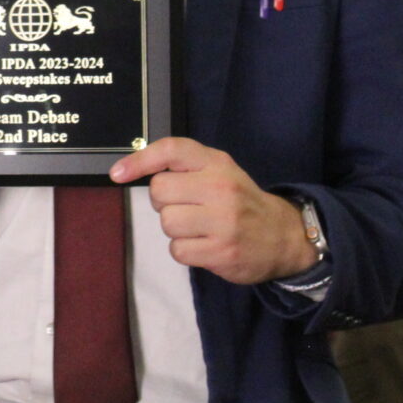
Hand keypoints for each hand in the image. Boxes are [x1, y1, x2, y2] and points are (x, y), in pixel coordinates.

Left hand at [111, 138, 313, 284]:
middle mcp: (221, 188)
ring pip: (167, 222)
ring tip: (198, 228)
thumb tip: (129, 169)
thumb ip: (185, 166)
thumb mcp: (220, 171)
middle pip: (160, 191)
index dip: (140, 160)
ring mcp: (223, 222)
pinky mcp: (222, 252)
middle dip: (164, 203)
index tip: (118, 173)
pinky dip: (184, 250)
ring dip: (175, 229)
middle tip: (186, 207)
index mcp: (217, 163)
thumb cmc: (240, 201)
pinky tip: (203, 245)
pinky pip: (177, 250)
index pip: (172, 150)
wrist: (284, 236)